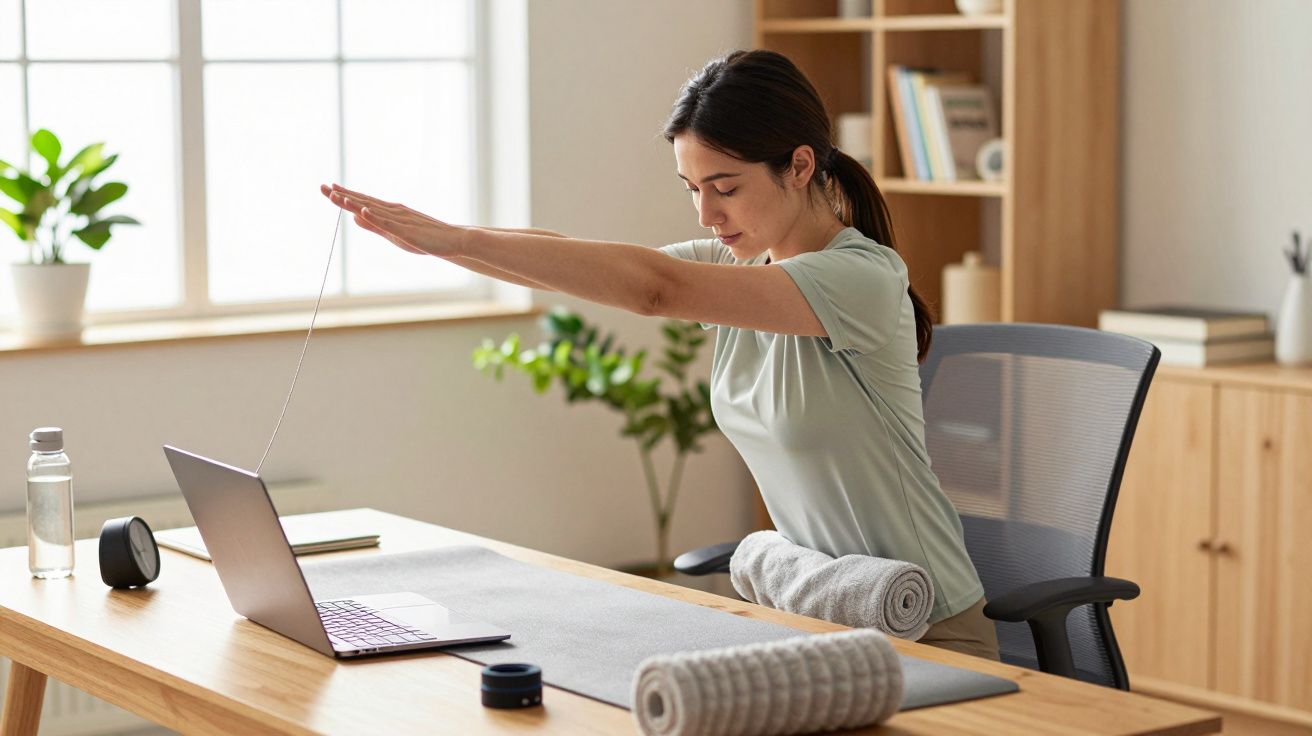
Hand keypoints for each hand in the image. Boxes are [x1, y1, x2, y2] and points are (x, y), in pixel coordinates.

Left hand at [320, 183, 468, 257]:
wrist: (452, 240)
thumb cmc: (425, 238)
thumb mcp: (393, 233)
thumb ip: (374, 225)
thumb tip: (355, 216)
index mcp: (389, 212)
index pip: (363, 202)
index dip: (345, 196)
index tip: (328, 188)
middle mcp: (393, 211)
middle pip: (363, 201)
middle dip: (342, 195)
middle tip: (322, 187)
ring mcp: (400, 219)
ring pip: (372, 209)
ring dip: (354, 202)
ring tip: (336, 196)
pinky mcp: (407, 230)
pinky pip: (388, 223)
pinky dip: (375, 216)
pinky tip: (362, 210)